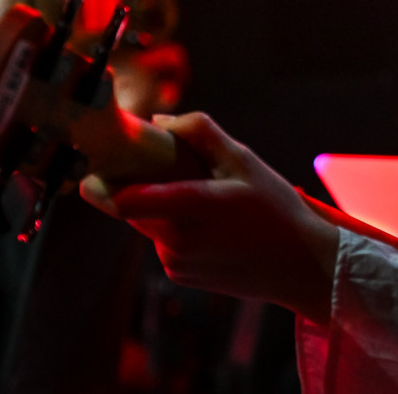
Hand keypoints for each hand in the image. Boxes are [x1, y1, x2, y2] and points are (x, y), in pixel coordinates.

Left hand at [80, 112, 339, 322]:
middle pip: (132, 205)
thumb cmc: (276, 209)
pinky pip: (164, 243)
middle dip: (142, 185)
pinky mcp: (178, 276)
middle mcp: (176, 240)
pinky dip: (177, 230)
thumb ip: (201, 133)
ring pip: (149, 223)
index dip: (103, 182)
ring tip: (207, 201)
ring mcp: (175, 262)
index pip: (125, 200)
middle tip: (173, 171)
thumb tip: (159, 121)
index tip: (97, 163)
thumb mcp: (246, 161)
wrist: (300, 266)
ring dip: (163, 208)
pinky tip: (213, 229)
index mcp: (192, 207)